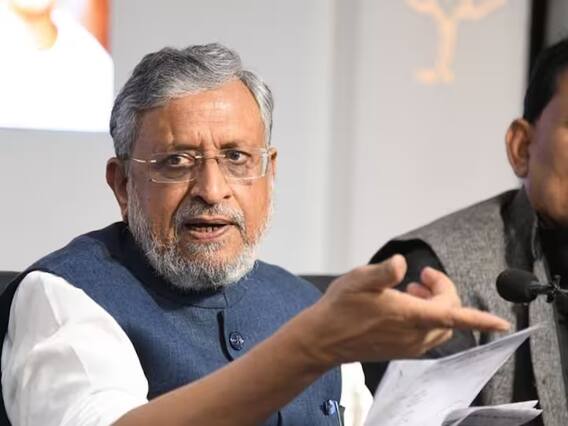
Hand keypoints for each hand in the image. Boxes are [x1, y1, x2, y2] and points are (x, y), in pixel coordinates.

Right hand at [300, 255, 508, 366]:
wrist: (324, 338)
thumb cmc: (340, 308)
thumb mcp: (358, 280)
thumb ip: (383, 271)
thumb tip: (402, 263)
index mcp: (408, 316)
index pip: (453, 315)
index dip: (480, 318)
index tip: (502, 322)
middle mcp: (413, 334)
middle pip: (449, 314)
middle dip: (443, 291)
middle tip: (422, 276)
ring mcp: (408, 345)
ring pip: (441, 325)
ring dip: (436, 304)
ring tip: (413, 287)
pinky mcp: (401, 349)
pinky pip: (428, 333)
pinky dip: (427, 316)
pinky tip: (406, 303)